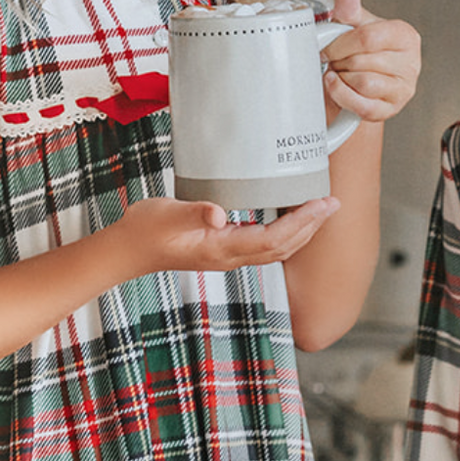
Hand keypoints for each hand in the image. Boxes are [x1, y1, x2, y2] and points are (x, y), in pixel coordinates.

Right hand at [115, 194, 337, 277]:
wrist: (126, 251)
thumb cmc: (143, 231)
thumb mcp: (166, 215)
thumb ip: (194, 213)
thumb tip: (220, 214)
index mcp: (221, 249)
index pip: (274, 239)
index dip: (302, 222)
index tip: (322, 204)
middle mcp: (230, 257)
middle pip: (283, 247)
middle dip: (311, 226)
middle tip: (333, 203)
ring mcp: (227, 256)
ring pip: (276, 249)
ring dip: (301, 230)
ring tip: (319, 209)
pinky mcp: (222, 249)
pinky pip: (263, 244)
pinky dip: (283, 230)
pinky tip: (286, 215)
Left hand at [321, 0, 420, 123]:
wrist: (361, 85)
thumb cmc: (360, 52)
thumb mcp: (354, 27)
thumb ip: (349, 8)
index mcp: (405, 36)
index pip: (369, 37)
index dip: (340, 44)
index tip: (327, 47)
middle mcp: (411, 63)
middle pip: (362, 60)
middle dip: (339, 61)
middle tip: (334, 61)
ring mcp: (404, 89)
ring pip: (363, 83)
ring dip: (342, 79)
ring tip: (340, 73)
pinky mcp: (391, 110)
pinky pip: (363, 105)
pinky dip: (343, 96)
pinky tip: (337, 86)